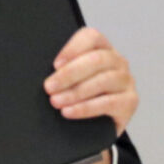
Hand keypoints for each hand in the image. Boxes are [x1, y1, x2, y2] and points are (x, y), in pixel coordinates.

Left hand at [45, 27, 134, 163]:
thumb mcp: (70, 80)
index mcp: (102, 48)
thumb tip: (33, 70)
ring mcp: (126, 81)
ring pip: (103, 81)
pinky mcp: (130, 102)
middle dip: (69, 74)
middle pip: (96, 60)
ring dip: (75, 92)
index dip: (72, 48)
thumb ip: (61, 69)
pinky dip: (86, 108)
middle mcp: (118, 61)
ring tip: (56, 102)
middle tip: (49, 87)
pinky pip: (108, 103)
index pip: (91, 37)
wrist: (96, 127)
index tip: (54, 64)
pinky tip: (70, 112)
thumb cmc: (78, 96)